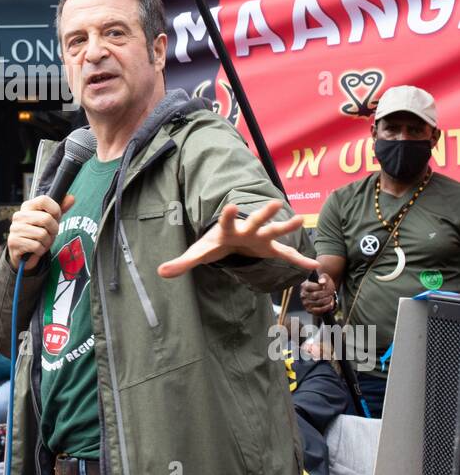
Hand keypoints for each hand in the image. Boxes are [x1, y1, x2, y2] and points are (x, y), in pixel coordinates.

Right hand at [7, 193, 74, 269]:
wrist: (23, 255)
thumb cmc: (37, 234)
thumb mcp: (50, 221)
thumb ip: (60, 209)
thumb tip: (71, 198)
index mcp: (27, 206)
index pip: (44, 200)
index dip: (55, 210)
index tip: (56, 218)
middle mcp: (19, 215)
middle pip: (46, 218)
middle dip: (54, 230)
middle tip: (50, 234)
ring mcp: (15, 229)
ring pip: (42, 234)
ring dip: (47, 242)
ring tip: (42, 242)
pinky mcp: (14, 242)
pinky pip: (36, 246)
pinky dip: (40, 250)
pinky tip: (36, 250)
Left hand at [157, 201, 314, 278]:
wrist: (227, 240)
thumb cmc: (212, 244)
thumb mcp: (198, 253)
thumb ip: (182, 262)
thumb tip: (160, 272)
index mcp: (227, 230)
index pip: (226, 221)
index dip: (228, 215)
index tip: (231, 205)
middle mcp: (246, 230)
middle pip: (256, 220)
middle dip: (264, 213)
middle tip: (275, 202)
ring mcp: (259, 238)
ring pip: (274, 231)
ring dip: (287, 227)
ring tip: (300, 219)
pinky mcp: (268, 248)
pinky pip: (286, 254)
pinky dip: (299, 260)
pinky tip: (313, 264)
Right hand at [300, 272, 337, 315]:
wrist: (323, 292)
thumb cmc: (323, 284)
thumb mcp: (324, 278)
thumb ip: (323, 278)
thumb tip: (321, 282)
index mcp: (304, 286)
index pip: (310, 287)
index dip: (320, 287)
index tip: (325, 287)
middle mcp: (303, 295)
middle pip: (315, 295)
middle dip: (325, 295)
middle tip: (330, 294)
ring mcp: (305, 303)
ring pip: (317, 303)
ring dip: (326, 301)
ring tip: (330, 298)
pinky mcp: (309, 310)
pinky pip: (317, 311)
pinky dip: (325, 308)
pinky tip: (330, 304)